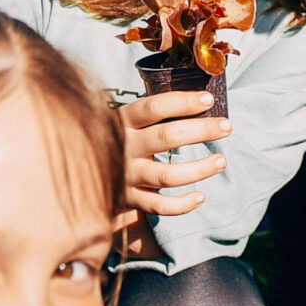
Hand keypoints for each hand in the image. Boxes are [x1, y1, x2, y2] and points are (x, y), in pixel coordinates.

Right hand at [117, 88, 228, 218]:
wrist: (78, 168)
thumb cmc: (112, 137)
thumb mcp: (123, 120)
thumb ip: (148, 113)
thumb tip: (196, 99)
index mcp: (121, 121)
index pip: (154, 107)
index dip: (184, 102)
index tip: (208, 99)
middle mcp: (124, 147)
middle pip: (167, 137)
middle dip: (202, 130)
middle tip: (227, 126)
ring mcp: (126, 176)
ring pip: (167, 175)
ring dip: (199, 169)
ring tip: (221, 161)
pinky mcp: (128, 200)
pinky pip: (159, 207)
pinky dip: (182, 205)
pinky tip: (200, 197)